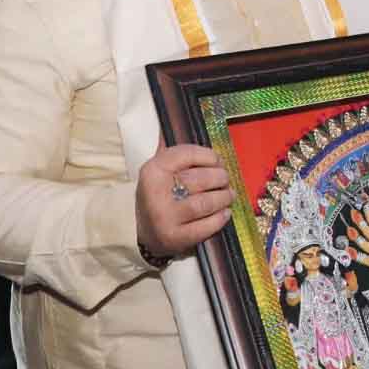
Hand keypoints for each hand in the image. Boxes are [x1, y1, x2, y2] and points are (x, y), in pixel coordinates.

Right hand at [136, 143, 231, 258]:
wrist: (140, 231)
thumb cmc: (158, 195)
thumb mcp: (159, 171)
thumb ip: (176, 153)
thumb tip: (185, 131)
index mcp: (152, 171)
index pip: (187, 154)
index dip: (209, 156)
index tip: (218, 160)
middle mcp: (156, 193)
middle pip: (200, 179)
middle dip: (219, 178)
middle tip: (225, 179)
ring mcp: (165, 217)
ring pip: (205, 203)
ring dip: (223, 197)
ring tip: (228, 195)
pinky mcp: (175, 238)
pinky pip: (205, 227)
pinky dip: (220, 218)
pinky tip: (225, 213)